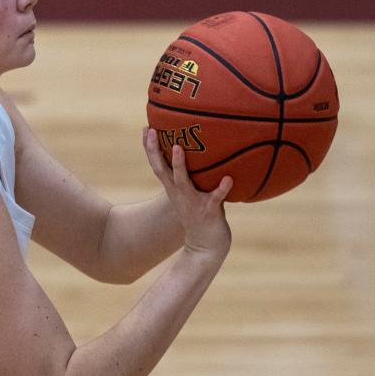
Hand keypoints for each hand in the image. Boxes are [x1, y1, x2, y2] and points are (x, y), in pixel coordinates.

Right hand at [143, 127, 232, 259]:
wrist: (206, 247)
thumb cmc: (201, 216)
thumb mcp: (194, 194)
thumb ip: (196, 176)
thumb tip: (205, 154)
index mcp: (174, 189)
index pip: (158, 166)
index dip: (149, 149)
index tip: (145, 128)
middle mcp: (179, 194)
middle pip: (162, 170)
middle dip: (154, 151)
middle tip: (151, 131)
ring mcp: (193, 202)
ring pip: (183, 182)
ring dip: (180, 165)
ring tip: (179, 148)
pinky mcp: (209, 211)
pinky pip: (215, 198)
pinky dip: (221, 188)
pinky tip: (229, 178)